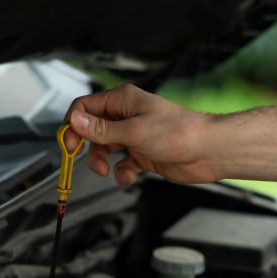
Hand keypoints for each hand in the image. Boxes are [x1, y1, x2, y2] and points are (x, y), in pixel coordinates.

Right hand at [63, 84, 220, 185]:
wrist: (208, 151)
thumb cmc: (179, 132)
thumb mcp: (134, 131)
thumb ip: (102, 130)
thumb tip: (74, 121)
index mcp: (122, 101)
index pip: (85, 107)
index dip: (73, 124)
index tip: (68, 143)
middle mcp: (126, 117)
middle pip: (92, 129)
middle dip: (85, 145)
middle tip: (79, 157)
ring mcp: (135, 136)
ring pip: (105, 148)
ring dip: (101, 161)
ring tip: (106, 170)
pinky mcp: (143, 154)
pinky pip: (122, 164)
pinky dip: (121, 173)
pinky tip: (129, 176)